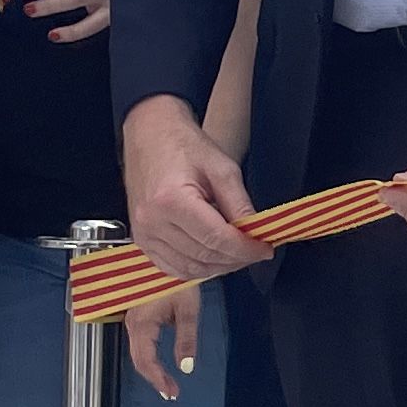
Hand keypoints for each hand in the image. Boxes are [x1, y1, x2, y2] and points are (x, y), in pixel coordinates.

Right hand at [124, 95, 268, 281]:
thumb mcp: (222, 168)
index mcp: (172, 200)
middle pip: (204, 257)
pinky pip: (172, 268)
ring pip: (189, 269)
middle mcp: (152, 222)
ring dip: (219, 268)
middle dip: (236, 259)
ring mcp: (143, 233)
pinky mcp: (142, 240)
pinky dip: (196, 270)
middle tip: (255, 251)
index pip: (216, 239)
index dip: (245, 249)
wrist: (151, 136)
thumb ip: (239, 204)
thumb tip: (255, 234)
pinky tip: (214, 259)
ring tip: (237, 254)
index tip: (265, 249)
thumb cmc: (185, 146)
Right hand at [125, 284, 203, 401]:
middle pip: (139, 360)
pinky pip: (139, 343)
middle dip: (155, 379)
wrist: (165, 256)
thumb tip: (187, 367)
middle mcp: (132, 324)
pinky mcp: (136, 316)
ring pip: (138, 353)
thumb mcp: (187, 310)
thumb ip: (186, 340)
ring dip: (151, 370)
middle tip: (171, 393)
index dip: (158, 380)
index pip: (146, 361)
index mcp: (142, 324)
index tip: (172, 393)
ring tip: (167, 383)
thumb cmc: (176, 278)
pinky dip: (149, 358)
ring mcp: (132, 320)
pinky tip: (160, 364)